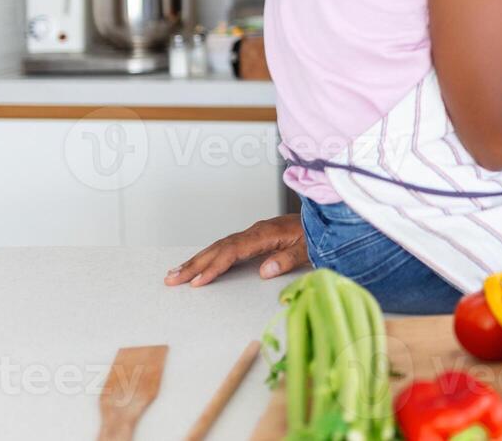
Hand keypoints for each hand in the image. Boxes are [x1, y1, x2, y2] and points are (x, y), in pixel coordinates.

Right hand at [164, 213, 307, 286]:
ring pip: (220, 246)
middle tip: (172, 279)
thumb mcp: (309, 249)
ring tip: (175, 273)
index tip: (198, 281)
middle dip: (195, 264)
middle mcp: (257, 231)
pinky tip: (200, 264)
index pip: (234, 251)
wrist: (329, 220)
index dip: (215, 267)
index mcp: (267, 233)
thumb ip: (287, 259)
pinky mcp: (256, 237)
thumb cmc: (320, 234)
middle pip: (220, 248)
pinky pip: (228, 246)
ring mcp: (255, 233)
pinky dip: (211, 255)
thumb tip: (264, 271)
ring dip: (197, 259)